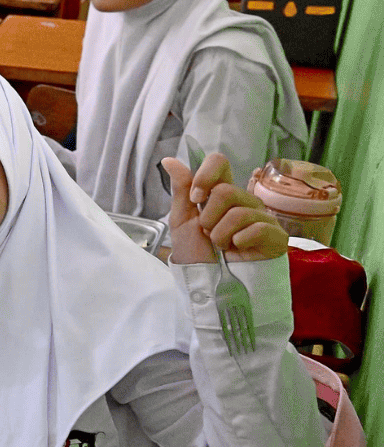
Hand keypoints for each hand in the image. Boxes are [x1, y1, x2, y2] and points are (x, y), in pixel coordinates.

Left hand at [163, 152, 288, 262]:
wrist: (209, 285)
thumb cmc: (196, 254)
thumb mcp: (182, 221)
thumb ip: (181, 190)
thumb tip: (170, 161)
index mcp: (221, 194)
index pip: (219, 162)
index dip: (205, 176)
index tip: (195, 198)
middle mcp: (244, 201)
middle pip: (226, 191)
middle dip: (209, 218)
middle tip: (209, 233)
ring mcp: (262, 217)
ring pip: (239, 212)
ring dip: (221, 235)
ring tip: (222, 246)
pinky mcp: (275, 236)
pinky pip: (257, 228)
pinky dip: (239, 242)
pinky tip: (238, 250)